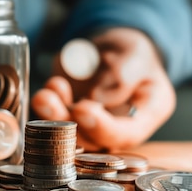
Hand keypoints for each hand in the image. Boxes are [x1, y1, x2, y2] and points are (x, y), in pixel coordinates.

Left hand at [31, 27, 175, 150]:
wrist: (110, 49)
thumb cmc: (130, 52)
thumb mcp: (134, 52)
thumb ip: (122, 73)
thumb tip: (96, 97)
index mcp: (147, 114)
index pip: (127, 133)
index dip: (103, 127)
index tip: (83, 109)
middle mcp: (117, 128)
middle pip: (93, 141)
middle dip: (68, 125)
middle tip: (50, 101)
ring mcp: (89, 125)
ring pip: (70, 136)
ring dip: (52, 119)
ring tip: (44, 96)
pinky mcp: (67, 117)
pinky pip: (54, 122)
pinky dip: (46, 110)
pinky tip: (48, 89)